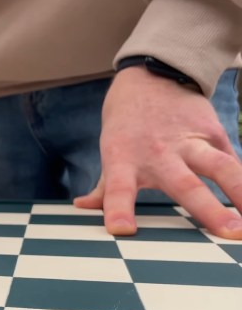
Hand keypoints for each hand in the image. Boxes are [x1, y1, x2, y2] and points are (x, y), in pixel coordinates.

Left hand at [75, 66, 241, 238]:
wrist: (152, 75)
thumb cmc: (126, 123)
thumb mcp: (110, 150)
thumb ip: (104, 186)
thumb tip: (83, 207)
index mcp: (124, 158)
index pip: (117, 188)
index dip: (117, 208)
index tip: (122, 230)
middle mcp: (158, 152)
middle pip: (185, 183)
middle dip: (207, 209)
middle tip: (228, 233)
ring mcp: (190, 141)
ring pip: (222, 168)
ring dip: (240, 193)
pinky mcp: (214, 132)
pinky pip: (234, 160)